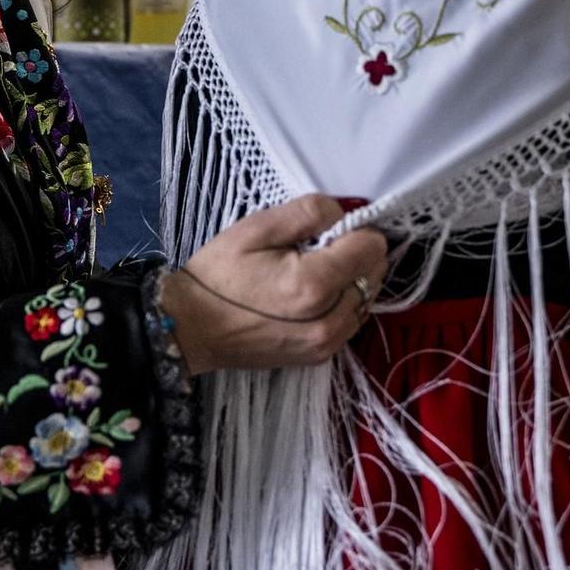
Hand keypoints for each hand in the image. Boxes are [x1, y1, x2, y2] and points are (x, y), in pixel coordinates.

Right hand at [158, 193, 388, 375]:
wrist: (192, 328)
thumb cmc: (219, 274)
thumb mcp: (256, 229)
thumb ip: (307, 213)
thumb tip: (342, 214)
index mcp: (315, 284)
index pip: (371, 247)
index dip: (354, 229)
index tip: (326, 230)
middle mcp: (330, 319)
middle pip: (376, 273)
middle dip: (356, 253)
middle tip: (316, 248)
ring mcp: (327, 343)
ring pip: (368, 297)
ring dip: (353, 279)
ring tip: (314, 271)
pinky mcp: (320, 356)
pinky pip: (352, 320)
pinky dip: (343, 302)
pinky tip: (313, 295)